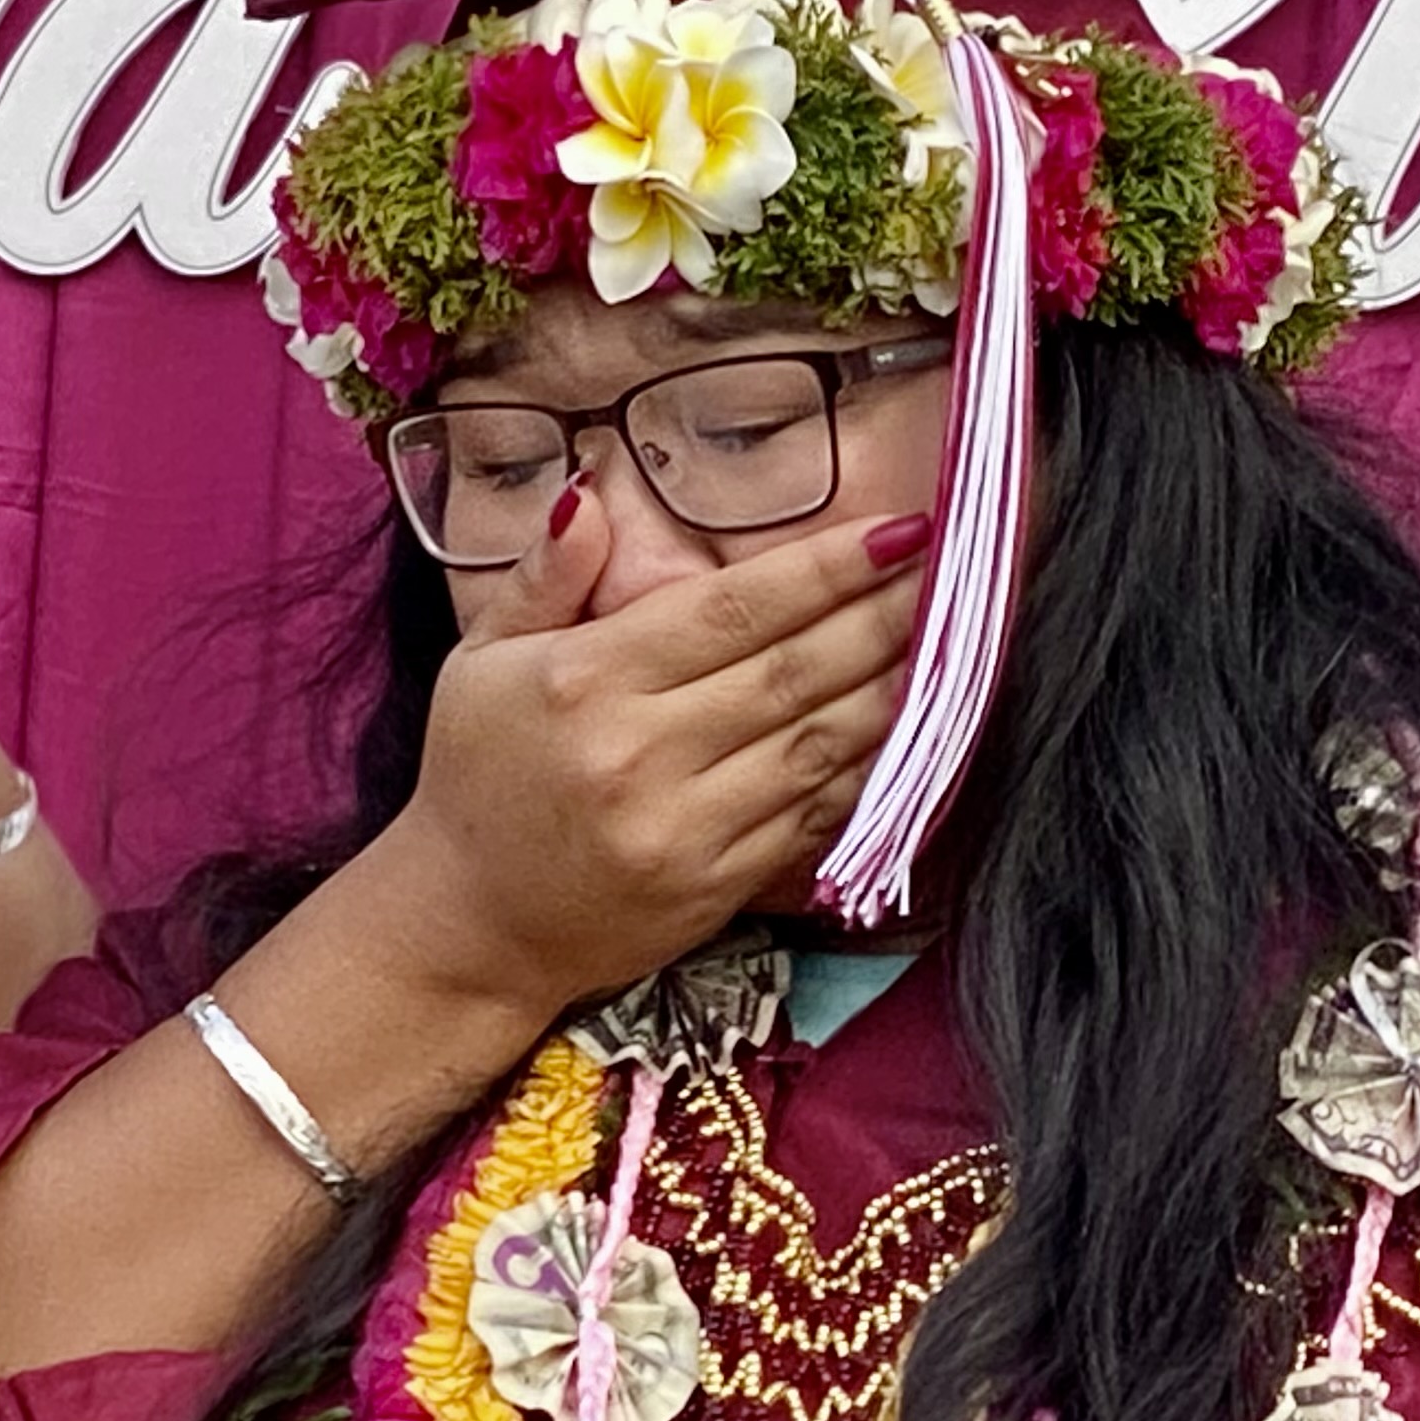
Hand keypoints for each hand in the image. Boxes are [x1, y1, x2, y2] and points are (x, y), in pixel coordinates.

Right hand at [386, 490, 928, 1018]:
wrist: (469, 927)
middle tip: (950, 572)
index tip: (898, 531)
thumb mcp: (482, 660)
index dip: (824, 568)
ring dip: (893, 689)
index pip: (731, 610)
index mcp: (586, 681)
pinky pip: (812, 817)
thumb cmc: (478, 778)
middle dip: (882, 616)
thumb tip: (588, 493)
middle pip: (792, 671)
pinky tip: (910, 729)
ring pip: (817, 744)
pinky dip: (868, 771)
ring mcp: (682, 829)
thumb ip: (544, 576)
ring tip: (950, 640)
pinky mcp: (713, 888)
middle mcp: (638, 753)